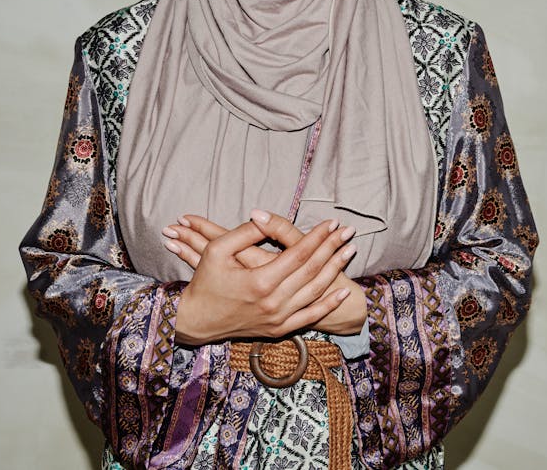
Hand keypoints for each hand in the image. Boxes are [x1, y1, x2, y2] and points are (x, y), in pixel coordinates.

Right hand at [166, 211, 366, 336]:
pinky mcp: (278, 329)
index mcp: (260, 281)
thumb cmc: (205, 282)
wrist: (197, 321)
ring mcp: (277, 318)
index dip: (318, 237)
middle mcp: (273, 302)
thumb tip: (264, 216)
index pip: (299, 254)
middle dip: (332, 248)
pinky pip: (310, 317)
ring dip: (335, 270)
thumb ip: (245, 233)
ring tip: (349, 250)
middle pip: (312, 270)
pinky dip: (328, 304)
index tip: (332, 222)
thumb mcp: (218, 250)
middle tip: (348, 231)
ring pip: (315, 291)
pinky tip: (341, 290)